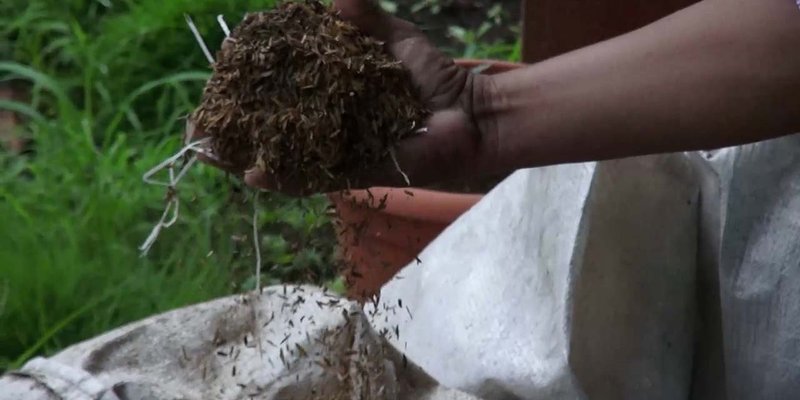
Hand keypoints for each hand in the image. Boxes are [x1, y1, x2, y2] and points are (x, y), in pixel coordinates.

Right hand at [187, 0, 498, 194]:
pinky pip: (316, 179)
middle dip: (234, 127)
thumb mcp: (394, 38)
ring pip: (284, 158)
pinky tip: (254, 175)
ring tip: (208, 153)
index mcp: (332, 92)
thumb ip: (363, 17)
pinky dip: (285, 178)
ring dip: (245, 157)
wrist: (470, 113)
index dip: (248, 82)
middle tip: (198, 124)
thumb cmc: (433, 77)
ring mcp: (340, 151)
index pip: (280, 89)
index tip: (221, 67)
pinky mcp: (357, 173)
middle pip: (271, 129)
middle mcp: (329, 125)